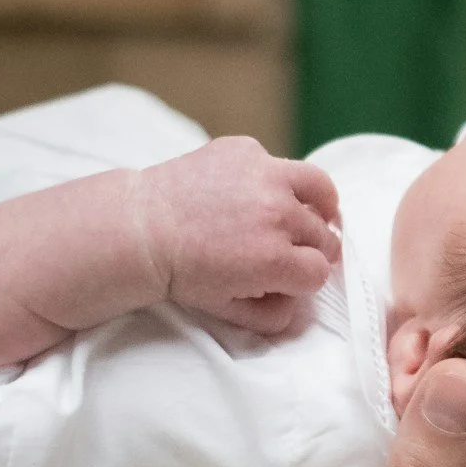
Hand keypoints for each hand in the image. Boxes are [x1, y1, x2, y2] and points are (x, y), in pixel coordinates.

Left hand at [134, 137, 341, 335]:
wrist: (141, 228)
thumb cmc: (181, 272)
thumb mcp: (227, 309)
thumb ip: (272, 316)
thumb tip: (298, 305)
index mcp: (274, 260)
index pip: (320, 272)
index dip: (307, 279)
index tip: (293, 277)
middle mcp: (277, 214)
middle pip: (324, 236)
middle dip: (311, 248)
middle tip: (294, 251)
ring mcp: (264, 176)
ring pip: (321, 189)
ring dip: (319, 206)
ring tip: (310, 212)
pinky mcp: (247, 150)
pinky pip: (279, 164)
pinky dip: (274, 179)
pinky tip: (255, 192)